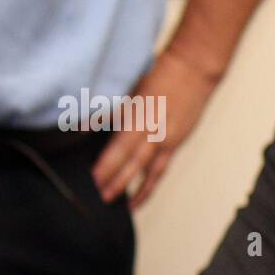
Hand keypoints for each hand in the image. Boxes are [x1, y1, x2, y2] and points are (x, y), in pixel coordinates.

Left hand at [92, 47, 218, 207]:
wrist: (193, 70)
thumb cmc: (160, 74)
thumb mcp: (129, 88)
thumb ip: (106, 109)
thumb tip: (80, 124)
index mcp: (140, 117)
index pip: (118, 147)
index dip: (105, 165)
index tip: (92, 179)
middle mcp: (154, 132)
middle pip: (132, 163)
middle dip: (115, 182)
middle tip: (100, 198)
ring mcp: (167, 140)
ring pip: (149, 171)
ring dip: (134, 189)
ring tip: (120, 204)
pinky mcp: (175, 143)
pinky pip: (160, 169)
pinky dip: (149, 183)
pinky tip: (139, 194)